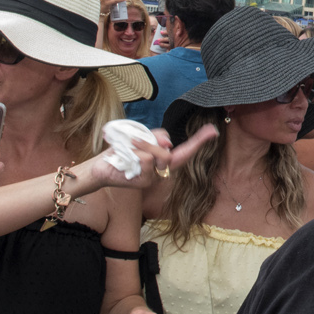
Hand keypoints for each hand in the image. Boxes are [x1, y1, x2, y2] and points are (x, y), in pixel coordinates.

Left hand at [76, 125, 216, 193]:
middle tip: (134, 140)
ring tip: (127, 150)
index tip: (212, 131)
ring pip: (157, 155)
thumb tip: (169, 143)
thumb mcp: (141, 138)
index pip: (185, 151)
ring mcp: (153, 178)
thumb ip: (157, 137)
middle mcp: (161, 171)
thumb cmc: (122, 152)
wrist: (101, 166)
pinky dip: (133, 154)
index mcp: (162, 160)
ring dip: (140, 147)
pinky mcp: (143, 182)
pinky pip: (145, 160)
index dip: (199, 141)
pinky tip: (125, 160)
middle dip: (152, 143)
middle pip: (169, 152)